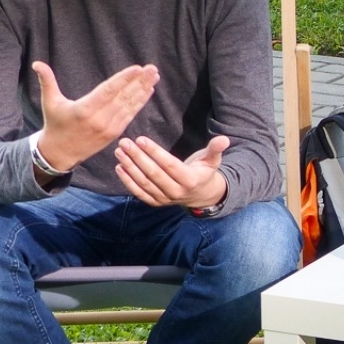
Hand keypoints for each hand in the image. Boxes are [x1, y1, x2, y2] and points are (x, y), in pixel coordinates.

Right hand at [32, 61, 158, 172]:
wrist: (60, 153)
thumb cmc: (55, 124)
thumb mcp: (49, 102)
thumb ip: (47, 81)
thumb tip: (37, 63)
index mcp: (85, 110)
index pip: (109, 91)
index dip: (124, 79)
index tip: (138, 68)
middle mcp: (100, 119)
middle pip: (123, 97)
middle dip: (140, 82)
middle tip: (152, 68)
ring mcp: (109, 128)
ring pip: (130, 106)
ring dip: (143, 90)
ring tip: (154, 76)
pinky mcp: (114, 133)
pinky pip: (130, 115)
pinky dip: (140, 103)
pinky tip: (148, 91)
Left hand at [114, 134, 229, 209]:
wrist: (202, 196)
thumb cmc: (204, 173)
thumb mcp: (212, 161)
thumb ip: (215, 149)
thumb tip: (224, 139)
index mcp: (190, 180)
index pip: (169, 165)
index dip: (155, 153)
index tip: (141, 139)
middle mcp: (177, 192)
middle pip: (154, 174)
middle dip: (137, 157)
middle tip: (125, 143)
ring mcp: (165, 199)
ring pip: (144, 183)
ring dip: (130, 167)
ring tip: (119, 152)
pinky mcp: (156, 203)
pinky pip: (140, 193)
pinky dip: (128, 181)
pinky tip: (120, 168)